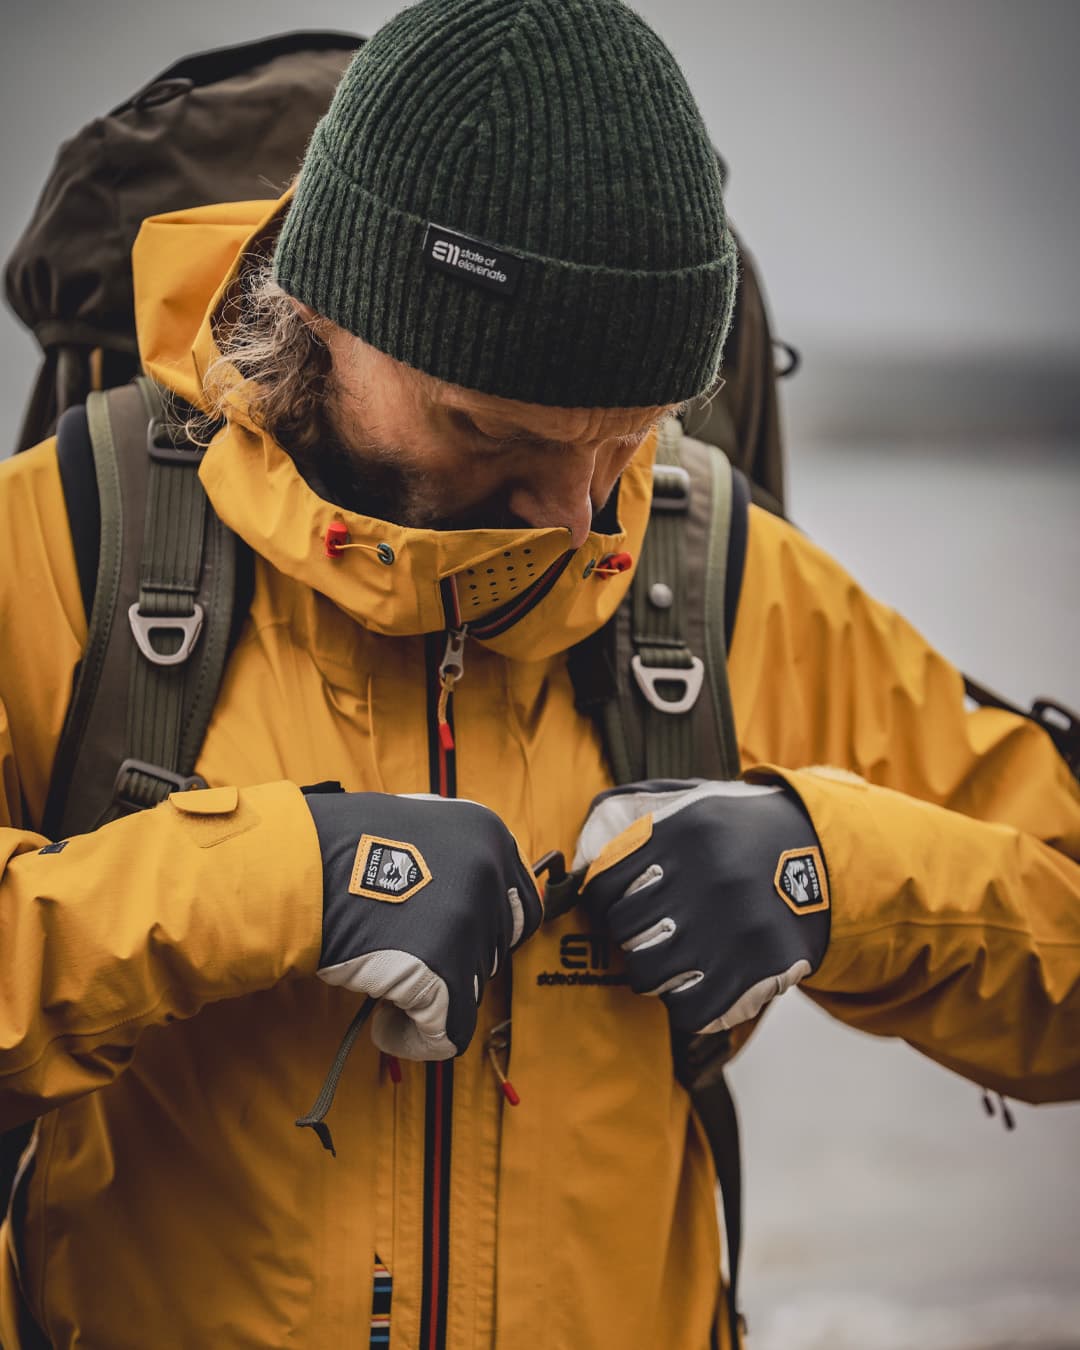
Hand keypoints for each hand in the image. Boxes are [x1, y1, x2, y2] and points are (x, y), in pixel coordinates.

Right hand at [306, 791, 541, 1058]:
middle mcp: (490, 874)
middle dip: (460, 964)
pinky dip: (419, 1039)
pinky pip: (448, 1032)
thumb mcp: (423, 824)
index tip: (457, 945)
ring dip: (436, 996)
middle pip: (497, 951)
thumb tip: (487, 895)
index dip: (487, 935)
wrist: (296, 865)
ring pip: (472, 990)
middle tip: (415, 960)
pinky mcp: (441, 970)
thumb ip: (462, 856)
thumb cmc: (344, 846)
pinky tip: (388, 1027)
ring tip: (391, 983)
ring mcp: (469, 923)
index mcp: (490, 835)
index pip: (524, 910)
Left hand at [573, 779, 829, 1033]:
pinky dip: (684, 1003)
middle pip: (623, 931)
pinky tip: (695, 982)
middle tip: (648, 931)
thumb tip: (577, 862)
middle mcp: (707, 876)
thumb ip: (636, 819)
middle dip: (629, 935)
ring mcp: (734, 925)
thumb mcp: (694, 804)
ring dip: (651, 972)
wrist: (824, 855)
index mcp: (684, 830)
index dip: (602, 901)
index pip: (603, 883)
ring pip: (648, 973)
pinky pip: (690, 1008)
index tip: (617, 904)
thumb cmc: (741, 833)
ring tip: (670, 958)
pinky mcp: (760, 966)